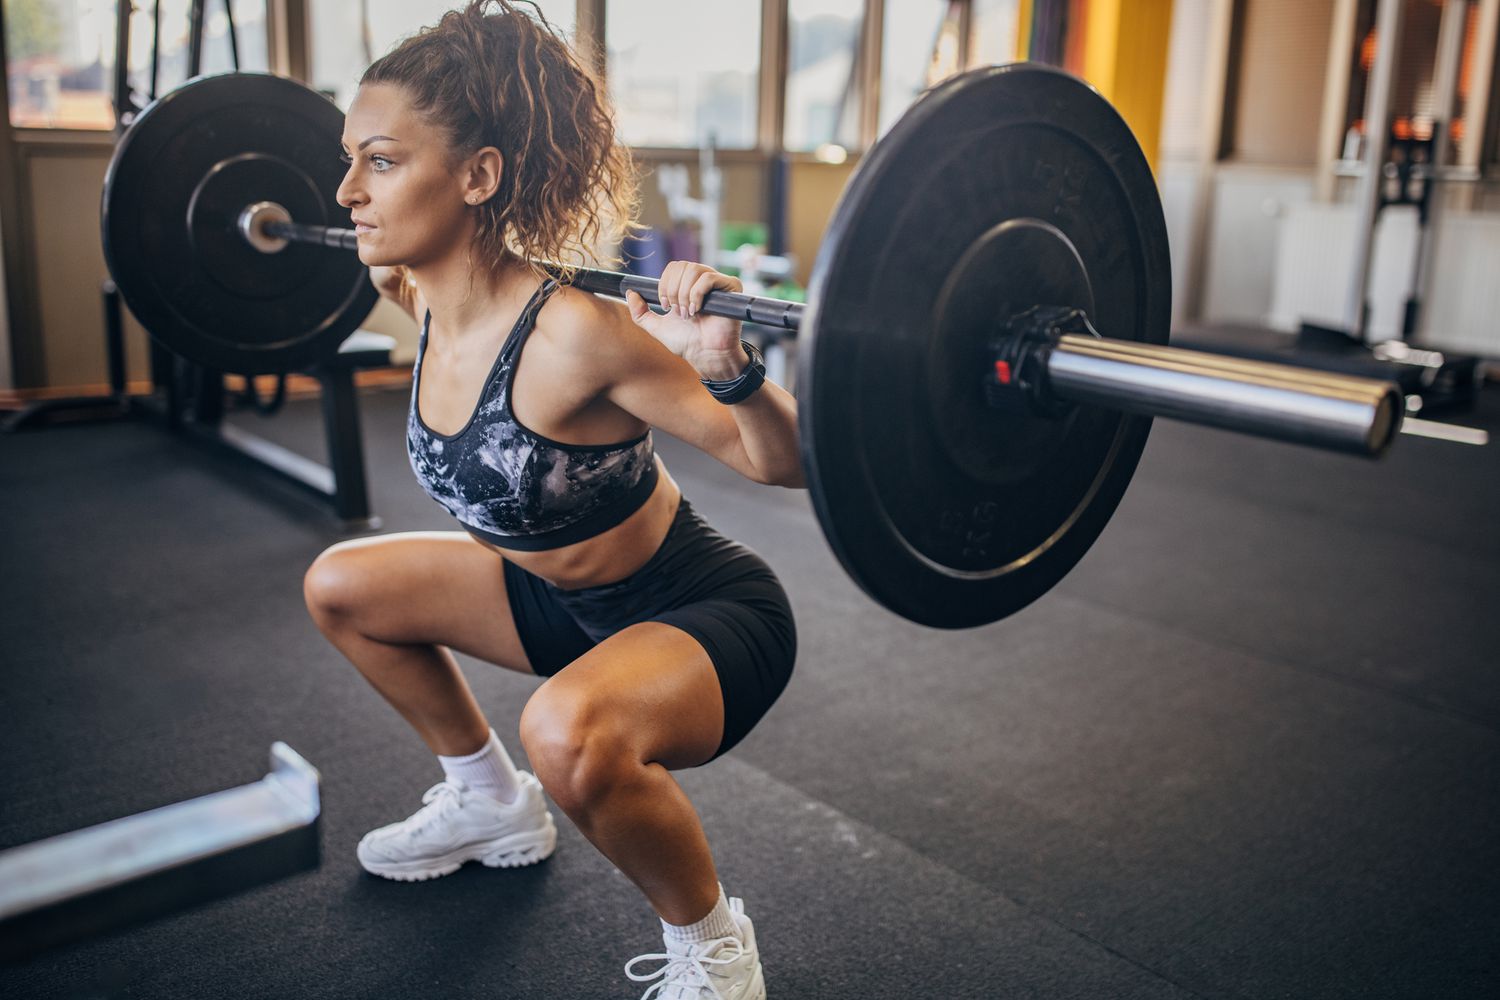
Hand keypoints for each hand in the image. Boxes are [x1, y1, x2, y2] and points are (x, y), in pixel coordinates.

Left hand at [626, 260, 746, 379]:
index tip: (665, 306)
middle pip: (682, 266)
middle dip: (673, 290)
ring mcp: (718, 283)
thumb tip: (630, 292)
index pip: (673, 267)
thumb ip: (640, 313)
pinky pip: (709, 278)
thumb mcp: (657, 327)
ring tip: (688, 314)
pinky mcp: (731, 288)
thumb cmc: (687, 342)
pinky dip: (697, 294)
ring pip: (694, 270)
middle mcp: (703, 280)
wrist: (705, 355)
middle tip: (677, 311)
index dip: (664, 284)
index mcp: (688, 285)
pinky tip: (697, 310)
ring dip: (685, 294)